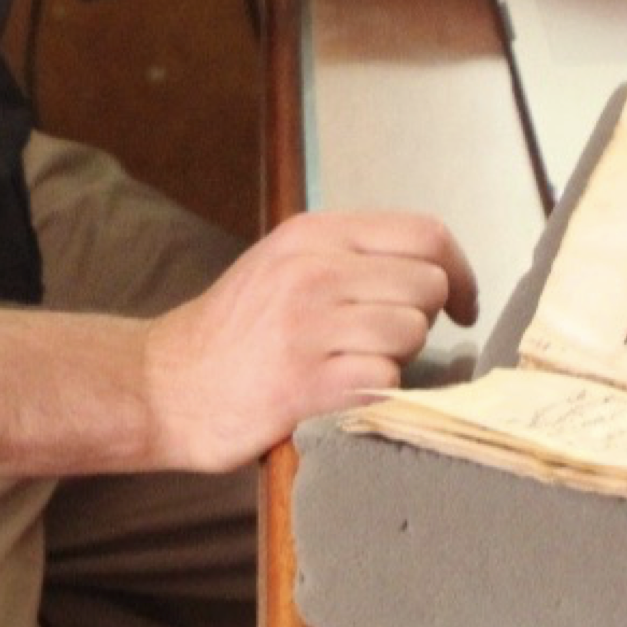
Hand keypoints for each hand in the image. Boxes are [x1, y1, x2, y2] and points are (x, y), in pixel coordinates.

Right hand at [142, 211, 477, 470]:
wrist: (164, 384)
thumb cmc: (234, 331)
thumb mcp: (285, 262)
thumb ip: (350, 255)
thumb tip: (433, 269)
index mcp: (314, 234)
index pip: (425, 233)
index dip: (460, 271)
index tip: (463, 304)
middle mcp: (313, 270)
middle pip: (426, 284)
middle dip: (423, 319)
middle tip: (389, 342)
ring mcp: (308, 325)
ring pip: (411, 332)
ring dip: (400, 359)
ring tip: (358, 365)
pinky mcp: (304, 382)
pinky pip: (383, 379)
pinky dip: (377, 393)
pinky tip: (344, 393)